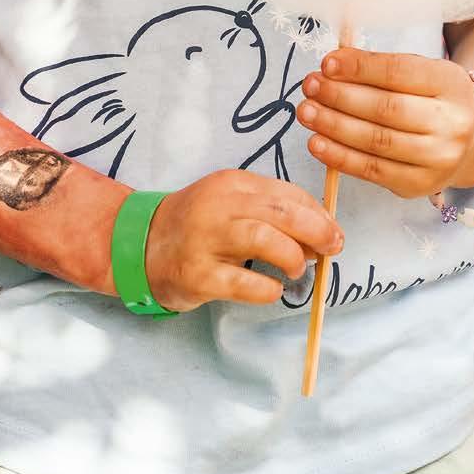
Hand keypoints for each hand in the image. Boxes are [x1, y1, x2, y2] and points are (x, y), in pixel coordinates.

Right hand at [143, 170, 344, 311]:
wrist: (140, 246)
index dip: (319, 214)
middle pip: (281, 212)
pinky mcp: (196, 275)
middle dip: (317, 231)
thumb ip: (271, 211)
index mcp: (232, 184)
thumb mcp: (231, 204)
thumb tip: (322, 230)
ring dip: (292, 257)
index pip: (287, 193)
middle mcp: (217, 206)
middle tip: (331, 249)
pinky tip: (274, 290)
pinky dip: (268, 289)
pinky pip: (243, 283)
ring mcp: (204, 240)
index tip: (333, 232)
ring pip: (263, 239)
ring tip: (298, 270)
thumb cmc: (197, 226)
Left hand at [296, 50, 473, 200]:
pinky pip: (372, 171)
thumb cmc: (435, 99)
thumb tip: (333, 64)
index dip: (360, 68)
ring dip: (334, 126)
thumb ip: (380, 67)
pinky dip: (340, 157)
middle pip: (387, 109)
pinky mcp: (420, 185)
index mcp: (450, 84)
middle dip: (340, 96)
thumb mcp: (421, 72)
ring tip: (306, 112)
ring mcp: (438, 159)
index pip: (400, 73)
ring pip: (377, 141)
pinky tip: (316, 143)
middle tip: (310, 86)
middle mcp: (451, 124)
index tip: (327, 64)